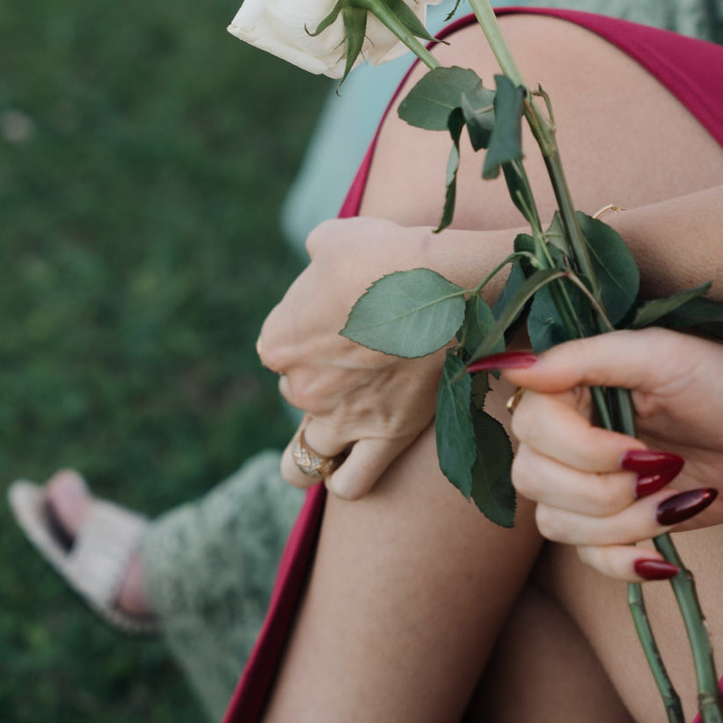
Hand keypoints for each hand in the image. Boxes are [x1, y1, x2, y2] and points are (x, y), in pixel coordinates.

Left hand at [258, 217, 511, 499]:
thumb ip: (315, 257)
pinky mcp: (385, 439)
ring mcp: (340, 420)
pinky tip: (353, 461)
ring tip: (342, 427)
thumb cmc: (388, 253)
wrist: (444, 282)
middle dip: (323, 380)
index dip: (310, 333)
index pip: (280, 347)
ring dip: (317, 447)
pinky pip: (350, 484)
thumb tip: (322, 260)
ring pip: (304, 459)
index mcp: (278, 341)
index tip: (343, 317)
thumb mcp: (334, 238)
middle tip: (363, 354)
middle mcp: (300, 387)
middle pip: (300, 393)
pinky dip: (344, 478)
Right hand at [505, 329, 722, 580]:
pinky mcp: (620, 524)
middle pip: (533, 480)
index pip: (530, 429)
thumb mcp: (659, 354)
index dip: (581, 450)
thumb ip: (583, 358)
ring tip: (674, 496)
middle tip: (663, 468)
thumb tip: (509, 367)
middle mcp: (569, 434)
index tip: (639, 446)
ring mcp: (591, 482)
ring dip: (622, 523)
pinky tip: (660, 554)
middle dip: (603, 489)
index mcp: (570, 387)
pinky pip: (588, 560)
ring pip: (556, 525)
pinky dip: (622, 563)